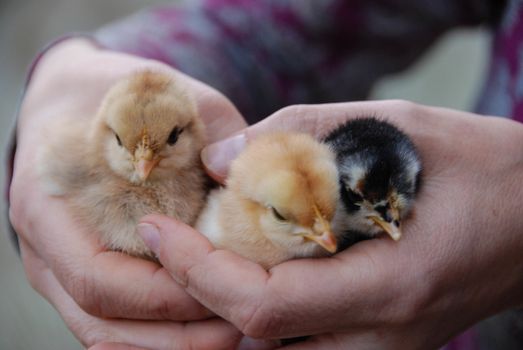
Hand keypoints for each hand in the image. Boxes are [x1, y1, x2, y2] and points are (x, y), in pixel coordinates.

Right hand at [8, 38, 258, 347]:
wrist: (75, 96)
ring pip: (106, 333)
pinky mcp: (82, 271)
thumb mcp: (162, 98)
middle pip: (101, 319)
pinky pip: (114, 323)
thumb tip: (247, 175)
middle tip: (241, 328)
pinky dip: (158, 333)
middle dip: (176, 332)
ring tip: (231, 335)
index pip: (100, 278)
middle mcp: (43, 246)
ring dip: (170, 343)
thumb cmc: (116, 95)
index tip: (229, 289)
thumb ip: (205, 132)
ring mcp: (58, 266)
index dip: (166, 295)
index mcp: (48, 204)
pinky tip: (205, 325)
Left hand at [139, 101, 522, 348]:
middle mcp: (383, 334)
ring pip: (274, 345)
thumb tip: (221, 160)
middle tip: (172, 233)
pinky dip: (263, 305)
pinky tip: (257, 263)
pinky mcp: (383, 340)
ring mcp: (384, 346)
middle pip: (257, 336)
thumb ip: (302, 138)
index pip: (263, 305)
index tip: (158, 230)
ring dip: (229, 298)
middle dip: (200, 285)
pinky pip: (301, 339)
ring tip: (204, 246)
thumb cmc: (481, 165)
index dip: (198, 271)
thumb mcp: (395, 129)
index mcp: (390, 286)